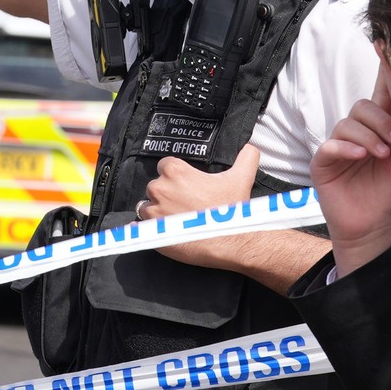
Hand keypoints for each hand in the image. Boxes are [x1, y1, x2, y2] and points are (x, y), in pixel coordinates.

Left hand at [137, 145, 261, 270]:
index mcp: (176, 172)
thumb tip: (251, 147)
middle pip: (155, 186)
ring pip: (147, 206)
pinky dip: (147, 228)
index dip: (176, 175)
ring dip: (157, 211)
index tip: (186, 184)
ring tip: (176, 218)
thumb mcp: (242, 177)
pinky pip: (139, 227)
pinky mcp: (152, 232)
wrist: (230, 242)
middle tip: (185, 203)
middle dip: (167, 193)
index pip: (165, 165)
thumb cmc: (232, 210)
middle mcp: (160, 189)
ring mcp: (153, 212)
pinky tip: (162, 230)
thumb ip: (246, 157)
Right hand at [310, 67, 390, 274]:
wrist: (374, 225)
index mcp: (377, 129)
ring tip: (382, 154)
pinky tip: (360, 156)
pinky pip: (331, 145)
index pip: (379, 97)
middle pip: (362, 106)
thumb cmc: (390, 192)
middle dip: (380, 120)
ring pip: (348, 123)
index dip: (384, 78)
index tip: (390, 57)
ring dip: (368, 136)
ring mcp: (338, 146)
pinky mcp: (323, 163)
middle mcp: (356, 133)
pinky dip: (347, 147)